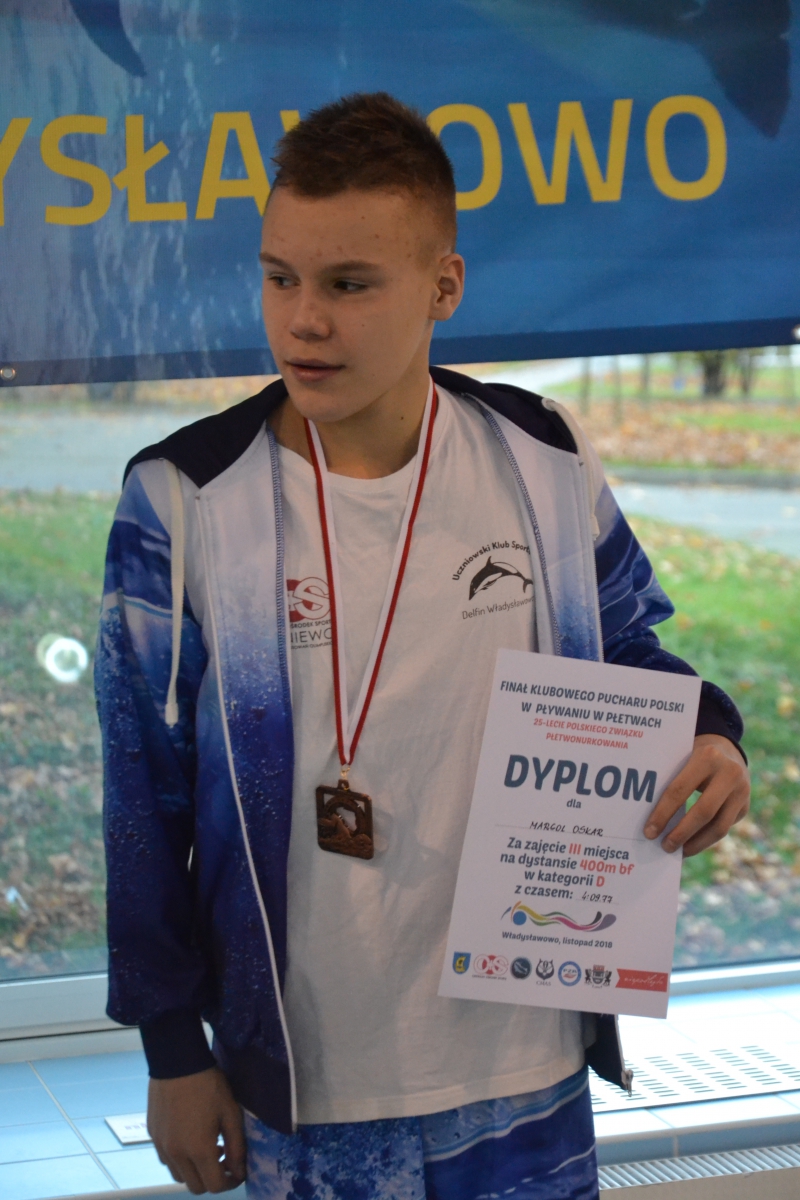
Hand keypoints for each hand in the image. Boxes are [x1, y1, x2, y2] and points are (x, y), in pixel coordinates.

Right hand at [148, 1067, 245, 1193]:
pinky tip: (189, 1137)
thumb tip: (239, 1170)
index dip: (230, 1183)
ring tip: (207, 1147)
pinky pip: (167, 1160)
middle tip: (224, 1159)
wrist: (178, 1062)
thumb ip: (237, 1146)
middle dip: (213, 1179)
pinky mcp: (153, 1136)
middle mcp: (177, 1155)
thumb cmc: (209, 1085)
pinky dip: (180, 1159)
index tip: (237, 1171)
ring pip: (179, 1176)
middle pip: (196, 1186)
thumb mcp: (231, 1113)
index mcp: (199, 1150)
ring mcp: (162, 1146)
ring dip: (195, 1171)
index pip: (214, 1186)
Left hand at [644, 734, 749, 857]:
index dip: (662, 814)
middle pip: (703, 812)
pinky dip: (705, 840)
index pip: (679, 790)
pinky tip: (690, 845)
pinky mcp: (745, 806)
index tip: (649, 832)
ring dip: (696, 843)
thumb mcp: (682, 757)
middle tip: (664, 846)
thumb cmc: (693, 755)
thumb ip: (669, 780)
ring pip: (719, 827)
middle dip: (681, 833)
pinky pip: (724, 828)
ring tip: (678, 851)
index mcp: (707, 757)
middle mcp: (729, 773)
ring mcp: (742, 791)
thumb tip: (649, 819)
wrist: (727, 750)